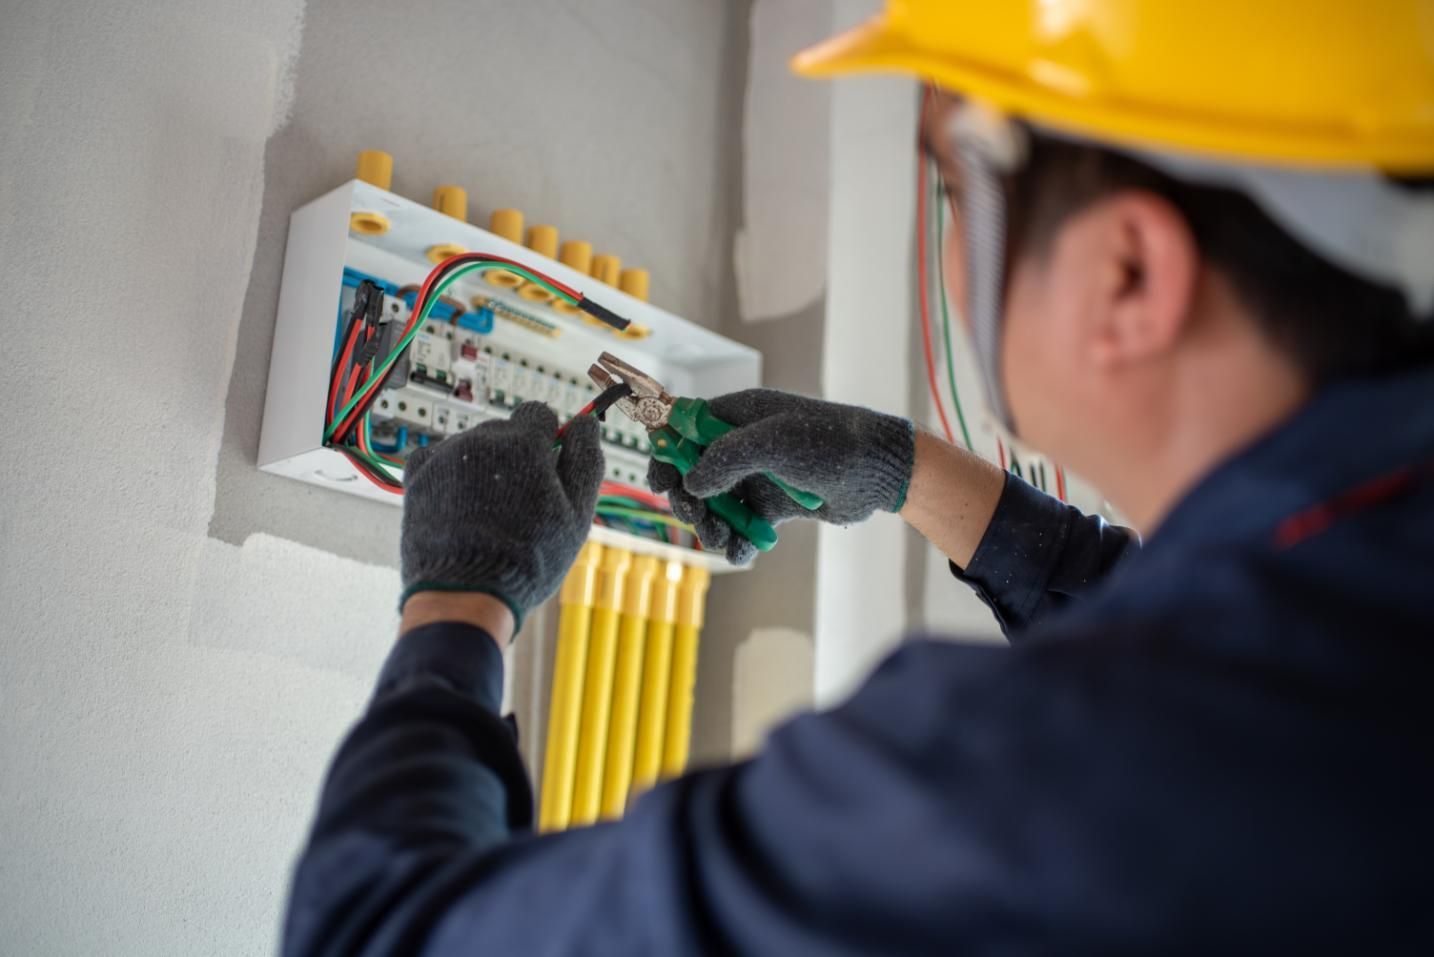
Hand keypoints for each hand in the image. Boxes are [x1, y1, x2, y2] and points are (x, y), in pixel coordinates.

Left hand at [400, 402, 603, 631]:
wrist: (467, 592)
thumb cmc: (528, 558)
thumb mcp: (577, 513)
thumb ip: (585, 460)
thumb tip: (586, 424)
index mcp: (524, 441)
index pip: (540, 413)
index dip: (549, 438)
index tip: (549, 464)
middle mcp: (482, 439)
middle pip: (505, 430)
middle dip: (516, 455)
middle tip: (522, 501)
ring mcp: (445, 455)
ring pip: (473, 447)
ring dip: (483, 467)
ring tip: (489, 513)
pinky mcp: (418, 476)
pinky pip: (438, 459)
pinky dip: (450, 475)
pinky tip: (461, 507)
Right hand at [650, 389, 914, 564]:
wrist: (879, 471)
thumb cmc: (829, 443)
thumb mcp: (773, 443)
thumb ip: (726, 458)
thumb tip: (691, 484)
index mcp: (739, 415)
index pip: (685, 428)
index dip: (666, 453)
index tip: (659, 484)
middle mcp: (744, 444)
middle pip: (694, 473)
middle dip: (689, 499)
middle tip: (696, 519)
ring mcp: (759, 475)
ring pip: (717, 504)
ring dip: (712, 525)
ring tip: (722, 540)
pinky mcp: (776, 504)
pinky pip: (745, 524)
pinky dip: (740, 541)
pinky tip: (742, 553)